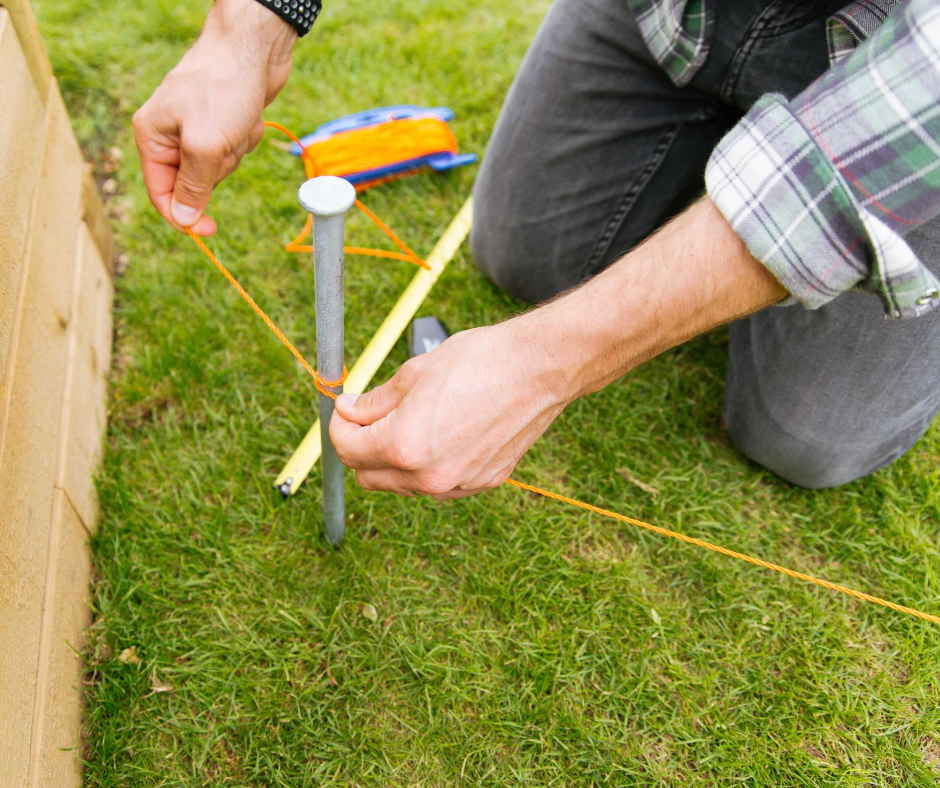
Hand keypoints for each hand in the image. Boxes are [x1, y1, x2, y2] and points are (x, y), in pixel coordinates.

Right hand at [133, 0, 297, 234]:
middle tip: (226, 143)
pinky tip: (248, 117)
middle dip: (218, 169)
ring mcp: (197, 128)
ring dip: (235, 152)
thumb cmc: (223, 88)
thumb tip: (184, 220)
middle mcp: (169, 134)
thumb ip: (193, 185)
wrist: (253, 47)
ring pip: (219, 168)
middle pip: (195, 182)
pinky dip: (246, 139)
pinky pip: (235, 150)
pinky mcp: (222, 123)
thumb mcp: (205, 144)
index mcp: (151, 136)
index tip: (210, 230)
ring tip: (238, 123)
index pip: (161, 193)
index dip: (183, 215)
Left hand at [330, 321, 571, 499]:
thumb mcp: (414, 373)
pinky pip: (438, 483)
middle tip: (369, 417)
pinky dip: (428, 464)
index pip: (347, 449)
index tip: (346, 409)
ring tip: (410, 420)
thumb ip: (374, 401)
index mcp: (403, 446)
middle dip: (361, 447)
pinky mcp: (482, 483)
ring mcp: (458, 484)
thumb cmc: (479, 362)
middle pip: (369, 476)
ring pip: (403, 483)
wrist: (539, 369)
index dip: (339, 426)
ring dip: (394, 459)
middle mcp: (428, 476)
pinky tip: (442, 433)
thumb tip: (348, 411)